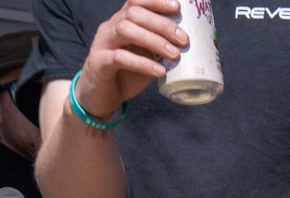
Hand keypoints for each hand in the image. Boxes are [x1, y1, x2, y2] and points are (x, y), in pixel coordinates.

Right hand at [79, 0, 185, 114]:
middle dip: (161, 24)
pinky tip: (160, 71)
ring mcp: (102, 44)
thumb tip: (191, 46)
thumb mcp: (146, 57)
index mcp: (121, 22)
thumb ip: (160, 48)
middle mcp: (110, 28)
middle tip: (184, 39)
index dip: (156, 1)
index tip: (177, 7)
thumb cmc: (127, 74)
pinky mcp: (98, 63)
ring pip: (125, 30)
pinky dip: (143, 63)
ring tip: (175, 54)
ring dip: (153, 40)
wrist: (101, 97)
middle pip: (133, 14)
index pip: (135, 2)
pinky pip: (120, 58)